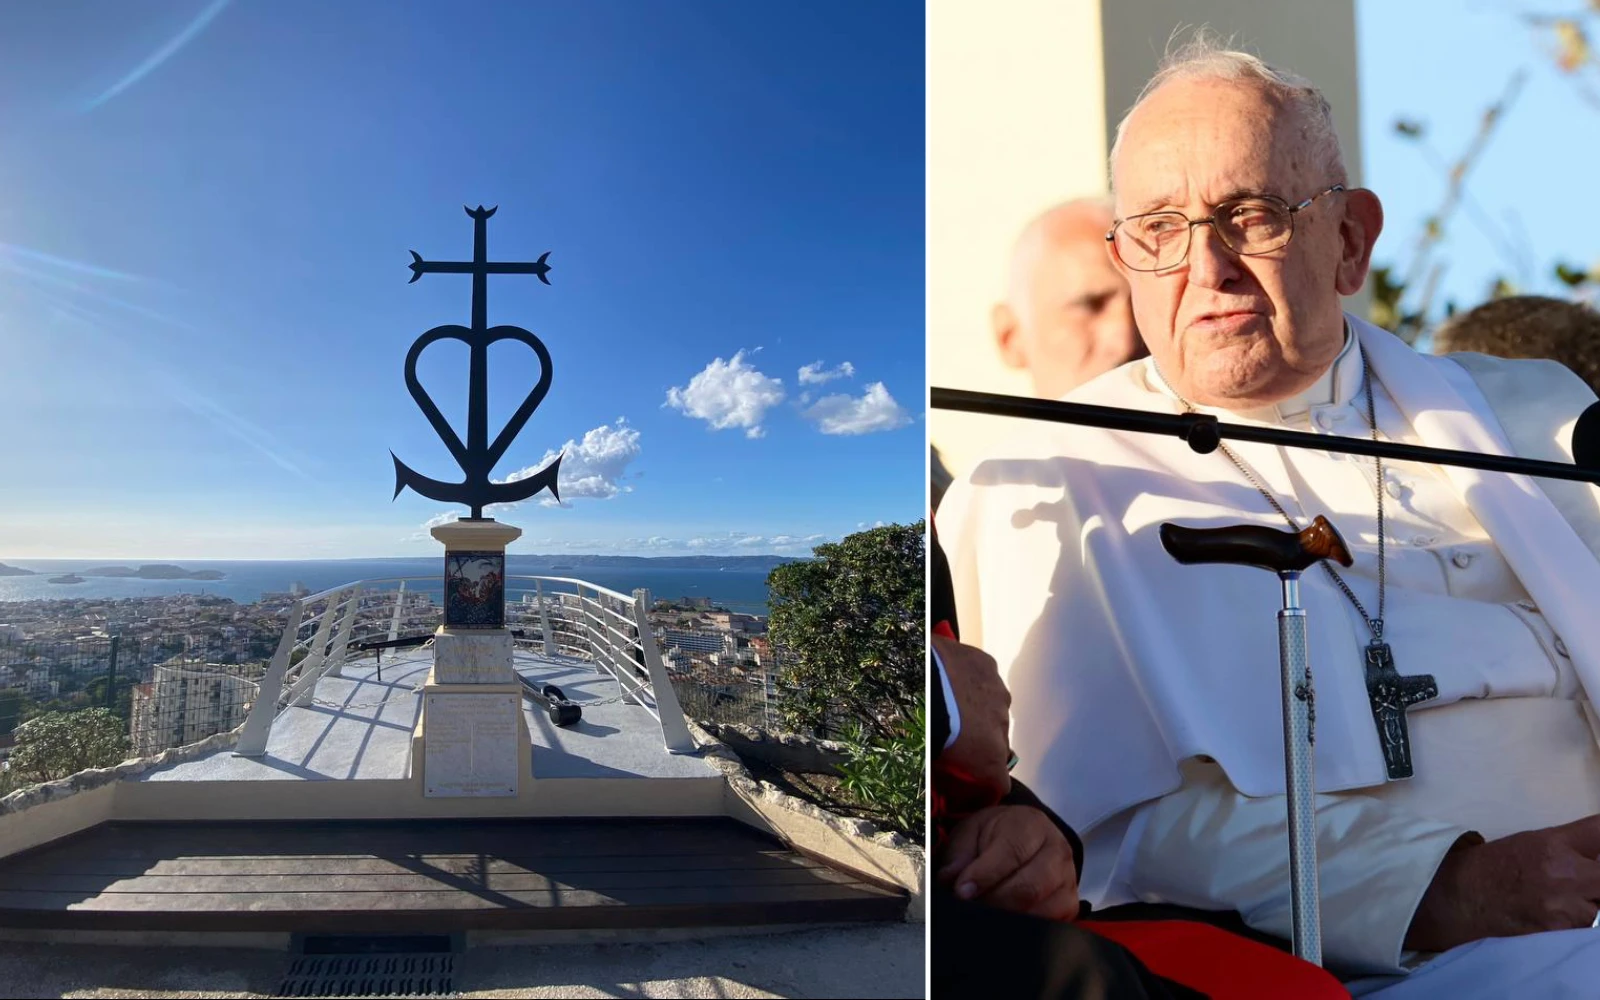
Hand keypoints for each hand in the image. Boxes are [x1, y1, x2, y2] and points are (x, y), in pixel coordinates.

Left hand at [932, 633, 1011, 800]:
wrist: (917, 680)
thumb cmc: (920, 729)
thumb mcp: (931, 765)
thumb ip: (943, 780)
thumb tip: (935, 799)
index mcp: (989, 759)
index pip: (999, 784)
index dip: (984, 783)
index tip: (968, 782)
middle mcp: (1002, 728)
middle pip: (997, 741)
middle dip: (980, 742)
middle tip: (953, 736)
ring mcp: (998, 694)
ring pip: (993, 708)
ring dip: (977, 710)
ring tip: (951, 705)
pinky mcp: (988, 665)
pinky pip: (984, 679)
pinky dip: (972, 682)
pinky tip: (952, 680)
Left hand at [936, 804, 1079, 920]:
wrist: (1025, 835)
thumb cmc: (996, 834)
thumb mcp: (972, 830)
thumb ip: (959, 852)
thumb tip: (950, 879)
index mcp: (1032, 825)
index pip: (1011, 853)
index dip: (984, 876)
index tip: (962, 891)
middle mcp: (1057, 852)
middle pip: (1028, 888)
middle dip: (993, 902)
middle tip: (969, 908)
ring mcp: (1068, 880)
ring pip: (1040, 911)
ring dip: (1007, 918)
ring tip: (983, 915)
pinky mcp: (1069, 905)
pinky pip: (1048, 925)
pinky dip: (1023, 929)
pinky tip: (1003, 923)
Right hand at [1406, 816, 1599, 951]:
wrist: (1462, 897)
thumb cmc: (1497, 865)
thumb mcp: (1534, 841)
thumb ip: (1573, 843)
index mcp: (1555, 843)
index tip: (1595, 853)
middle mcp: (1565, 871)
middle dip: (1596, 878)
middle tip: (1584, 881)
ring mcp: (1565, 905)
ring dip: (1591, 903)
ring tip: (1569, 899)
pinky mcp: (1561, 931)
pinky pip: (1587, 926)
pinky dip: (1580, 921)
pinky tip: (1561, 914)